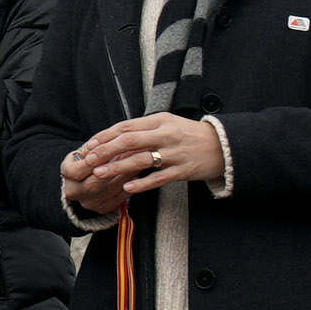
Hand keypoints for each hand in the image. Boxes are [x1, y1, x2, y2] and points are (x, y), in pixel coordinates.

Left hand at [61, 114, 224, 214]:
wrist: (222, 146)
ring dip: (117, 167)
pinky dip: (142, 183)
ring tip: (99, 174)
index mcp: (160, 121)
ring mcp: (175, 153)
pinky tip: (127, 188)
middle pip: (129, 141)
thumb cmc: (189, 135)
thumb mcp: (167, 124)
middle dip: (105, 151)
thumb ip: (144, 130)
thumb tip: (116, 137)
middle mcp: (166, 134)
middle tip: (88, 160)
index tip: (90, 146)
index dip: (105, 136)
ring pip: (141, 160)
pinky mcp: (183, 170)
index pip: (126, 127)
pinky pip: (158, 178)